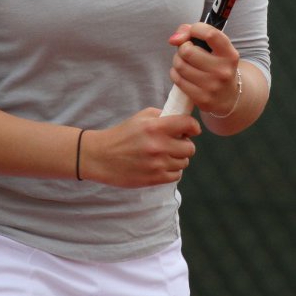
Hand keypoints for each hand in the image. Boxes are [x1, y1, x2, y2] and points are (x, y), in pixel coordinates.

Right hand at [81, 108, 200, 187]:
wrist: (101, 156)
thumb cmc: (122, 135)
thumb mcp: (141, 117)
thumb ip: (163, 116)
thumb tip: (183, 120)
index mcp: (155, 127)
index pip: (188, 125)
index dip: (193, 127)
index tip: (191, 130)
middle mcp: (158, 146)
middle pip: (190, 148)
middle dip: (184, 145)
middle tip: (175, 143)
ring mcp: (157, 164)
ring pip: (184, 162)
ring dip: (178, 158)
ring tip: (165, 155)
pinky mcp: (154, 179)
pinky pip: (176, 175)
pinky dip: (172, 170)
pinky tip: (161, 165)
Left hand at [168, 22, 240, 115]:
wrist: (228, 96)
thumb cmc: (217, 65)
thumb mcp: (215, 47)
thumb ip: (193, 32)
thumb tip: (174, 39)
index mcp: (229, 54)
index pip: (210, 34)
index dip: (195, 29)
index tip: (192, 32)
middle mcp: (223, 71)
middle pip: (188, 51)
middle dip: (182, 48)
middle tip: (187, 51)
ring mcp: (212, 86)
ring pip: (180, 65)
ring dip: (178, 61)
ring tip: (185, 62)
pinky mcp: (202, 99)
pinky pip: (178, 79)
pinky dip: (176, 73)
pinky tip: (183, 74)